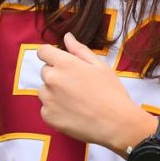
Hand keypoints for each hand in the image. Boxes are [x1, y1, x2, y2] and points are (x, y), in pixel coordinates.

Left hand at [36, 32, 153, 154]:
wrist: (117, 124)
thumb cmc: (111, 93)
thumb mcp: (100, 66)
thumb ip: (79, 50)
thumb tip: (67, 37)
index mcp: (64, 64)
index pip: (42, 51)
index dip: (50, 55)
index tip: (59, 62)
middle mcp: (52, 79)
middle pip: (45, 72)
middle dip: (57, 75)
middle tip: (77, 86)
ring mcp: (48, 99)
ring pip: (44, 91)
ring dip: (54, 93)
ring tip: (76, 101)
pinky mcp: (47, 116)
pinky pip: (46, 109)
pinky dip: (55, 110)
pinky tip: (73, 113)